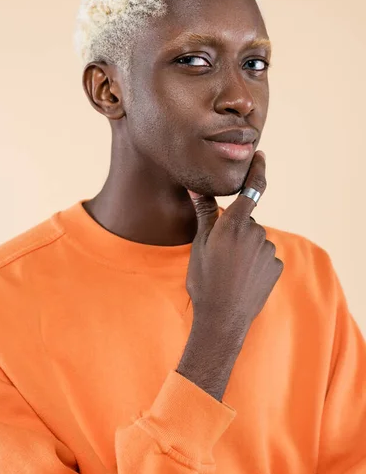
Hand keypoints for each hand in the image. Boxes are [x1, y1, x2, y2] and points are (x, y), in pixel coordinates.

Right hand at [186, 151, 283, 347]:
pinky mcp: (276, 267)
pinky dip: (255, 262)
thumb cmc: (205, 280)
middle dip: (236, 229)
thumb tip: (196, 186)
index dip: (257, 169)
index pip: (252, 188)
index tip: (259, 154)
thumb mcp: (200, 244)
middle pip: (247, 221)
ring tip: (229, 269)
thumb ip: (204, 213)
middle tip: (219, 251)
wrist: (222, 318)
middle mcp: (257, 233)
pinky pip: (265, 256)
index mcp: (236, 225)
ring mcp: (269, 251)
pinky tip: (242, 278)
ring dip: (245, 247)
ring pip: (256, 239)